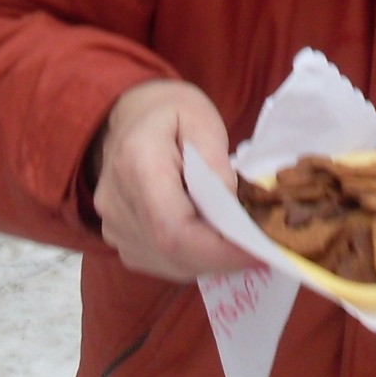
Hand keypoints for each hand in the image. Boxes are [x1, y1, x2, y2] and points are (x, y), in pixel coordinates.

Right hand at [93, 80, 253, 281]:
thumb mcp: (201, 119)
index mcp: (137, 165)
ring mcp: (113, 227)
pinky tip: (210, 234)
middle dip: (224, 256)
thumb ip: (216, 162)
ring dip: (211, 258)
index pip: (175, 232)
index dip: (219, 251)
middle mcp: (116, 205)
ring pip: (171, 264)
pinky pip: (163, 262)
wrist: (127, 116)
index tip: (261, 249)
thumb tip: (232, 210)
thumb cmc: (169, 111)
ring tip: (238, 236)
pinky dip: (194, 256)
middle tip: (261, 244)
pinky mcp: (119, 239)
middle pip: (175, 255)